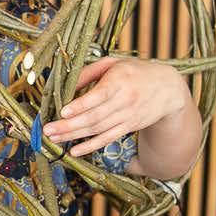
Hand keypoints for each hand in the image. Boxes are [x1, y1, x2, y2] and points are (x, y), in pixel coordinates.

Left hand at [43, 57, 188, 156]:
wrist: (167, 89)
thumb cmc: (134, 72)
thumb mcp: (113, 64)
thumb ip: (88, 73)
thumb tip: (64, 85)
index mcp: (119, 80)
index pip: (99, 96)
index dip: (81, 105)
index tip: (63, 112)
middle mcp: (124, 100)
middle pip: (94, 116)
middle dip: (69, 126)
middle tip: (48, 130)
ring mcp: (127, 116)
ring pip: (98, 130)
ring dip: (74, 136)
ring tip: (53, 139)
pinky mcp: (129, 127)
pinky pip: (107, 139)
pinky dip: (90, 146)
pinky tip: (74, 151)